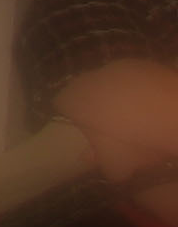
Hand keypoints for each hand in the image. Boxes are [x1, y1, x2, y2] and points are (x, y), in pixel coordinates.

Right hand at [56, 56, 177, 217]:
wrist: (173, 110)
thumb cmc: (134, 139)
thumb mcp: (115, 164)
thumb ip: (99, 162)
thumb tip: (92, 159)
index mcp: (73, 99)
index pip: (61, 105)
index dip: (72, 120)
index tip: (86, 135)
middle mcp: (87, 78)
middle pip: (84, 92)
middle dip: (96, 109)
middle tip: (114, 131)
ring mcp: (113, 67)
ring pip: (109, 84)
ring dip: (118, 99)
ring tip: (138, 120)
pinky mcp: (139, 63)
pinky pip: (132, 80)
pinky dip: (138, 92)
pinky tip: (153, 108)